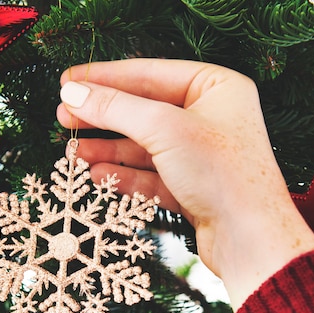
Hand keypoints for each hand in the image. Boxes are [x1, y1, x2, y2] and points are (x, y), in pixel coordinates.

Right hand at [57, 58, 313, 308]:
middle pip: (143, 109)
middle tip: (64, 116)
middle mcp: (210, 116)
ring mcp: (201, 152)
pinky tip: (96, 175)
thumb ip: (116, 108)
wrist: (249, 239)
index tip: (69, 82)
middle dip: (102, 115)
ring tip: (73, 151)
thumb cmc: (224, 174)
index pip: (149, 73)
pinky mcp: (193, 185)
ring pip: (143, 144)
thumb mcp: (164, 128)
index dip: (105, 77)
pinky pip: (150, 173)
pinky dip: (123, 174)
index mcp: (216, 87)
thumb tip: (74, 93)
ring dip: (107, 148)